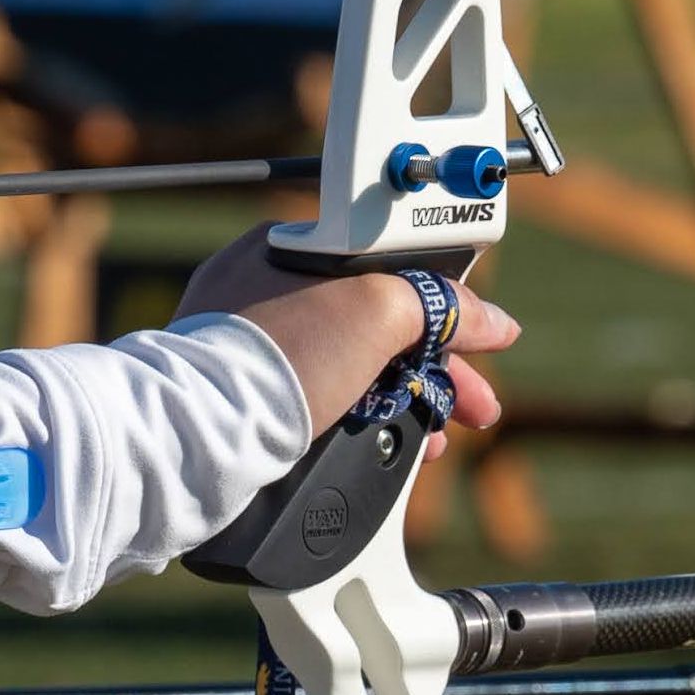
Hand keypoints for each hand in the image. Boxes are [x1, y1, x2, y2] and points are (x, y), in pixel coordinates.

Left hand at [173, 225, 519, 432]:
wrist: (202, 434)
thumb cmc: (277, 357)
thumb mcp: (377, 311)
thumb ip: (440, 307)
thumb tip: (492, 321)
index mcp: (289, 248)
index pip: (390, 266)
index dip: (444, 308)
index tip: (479, 343)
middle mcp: (262, 290)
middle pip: (376, 322)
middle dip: (436, 367)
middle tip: (476, 407)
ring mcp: (247, 346)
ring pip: (350, 366)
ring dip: (403, 400)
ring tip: (433, 440)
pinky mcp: (240, 397)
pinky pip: (316, 400)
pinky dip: (357, 421)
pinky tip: (384, 446)